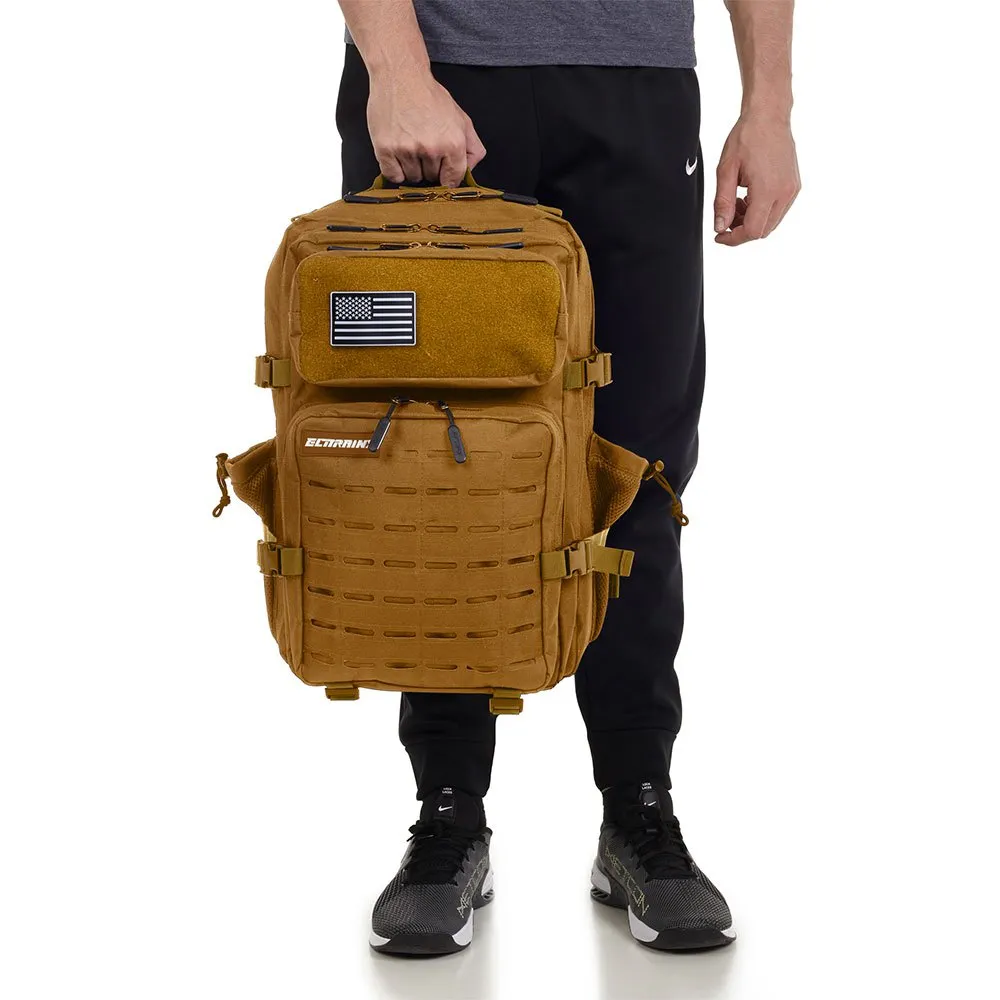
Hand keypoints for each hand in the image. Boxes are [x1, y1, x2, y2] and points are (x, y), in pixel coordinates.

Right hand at [367, 68, 485, 186]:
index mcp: (453, 143)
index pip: (453, 180)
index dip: (447, 177)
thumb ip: (473, 148)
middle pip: (432, 179)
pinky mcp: (386, 149)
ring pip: (413, 178)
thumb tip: (469, 171)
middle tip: (424, 145)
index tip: (442, 172)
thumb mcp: (461, 119)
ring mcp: (407, 150)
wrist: (401, 76)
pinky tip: (398, 152)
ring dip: (412, 167)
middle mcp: (431, 149)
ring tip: (410, 144)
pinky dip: (395, 169)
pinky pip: (394, 176)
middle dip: (429, 167)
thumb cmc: (429, 96)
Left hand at [714, 113, 799, 245]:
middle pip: (762, 231)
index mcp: (768, 190)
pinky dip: (761, 211)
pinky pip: (778, 211)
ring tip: (737, 201)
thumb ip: (722, 202)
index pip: (752, 231)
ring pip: (771, 223)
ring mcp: (792, 190)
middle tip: (726, 215)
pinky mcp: (794, 186)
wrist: (768, 115)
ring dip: (751, 221)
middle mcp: (785, 193)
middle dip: (741, 230)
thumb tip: (720, 227)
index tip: (720, 235)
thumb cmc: (746, 137)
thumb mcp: (726, 170)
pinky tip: (749, 196)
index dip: (733, 239)